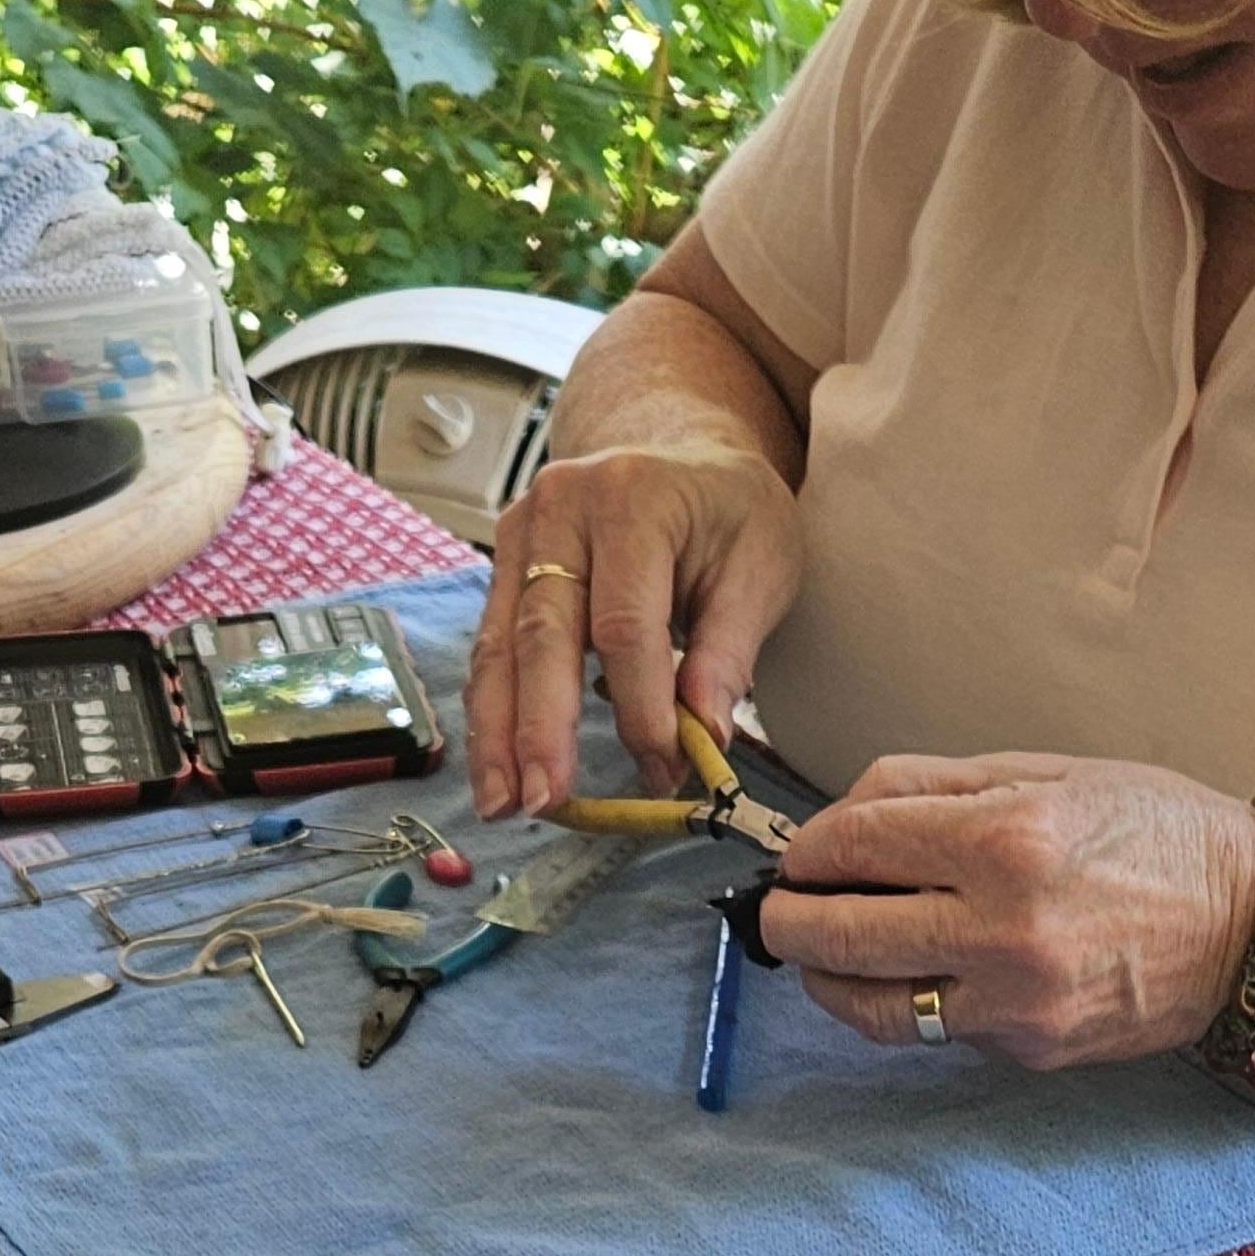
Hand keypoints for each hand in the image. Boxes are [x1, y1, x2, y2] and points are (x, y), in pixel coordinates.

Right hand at [464, 448, 801, 819]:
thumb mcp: (761, 566)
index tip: (662, 773)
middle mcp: (560, 507)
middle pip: (544, 633)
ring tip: (501, 804)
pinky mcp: (504, 566)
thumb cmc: (729, 512)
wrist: (681, 451)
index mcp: (632, 498)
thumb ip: (730, 651)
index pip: (626, 623)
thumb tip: (706, 738)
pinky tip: (496, 768)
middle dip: (541, 727)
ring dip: (497, 734)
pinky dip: (493, 713)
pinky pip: (493, 648)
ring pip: (501, 646)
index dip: (640, 707)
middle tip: (545, 801)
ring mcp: (520, 533)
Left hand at [757, 752, 1254, 1065]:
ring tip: (822, 958)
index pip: (856, 845)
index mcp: (1007, 839)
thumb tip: (845, 817)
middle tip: (780, 912)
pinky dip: (909, 1001)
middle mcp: (1004, 927)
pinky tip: (910, 974)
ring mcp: (1015, 1001)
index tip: (802, 852)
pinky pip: (939, 1029)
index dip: (809, 849)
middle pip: (842, 936)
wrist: (1252, 924)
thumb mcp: (1049, 773)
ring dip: (828, 982)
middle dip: (789, 922)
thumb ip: (937, 788)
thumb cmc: (1156, 832)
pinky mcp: (1029, 1049)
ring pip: (873, 1008)